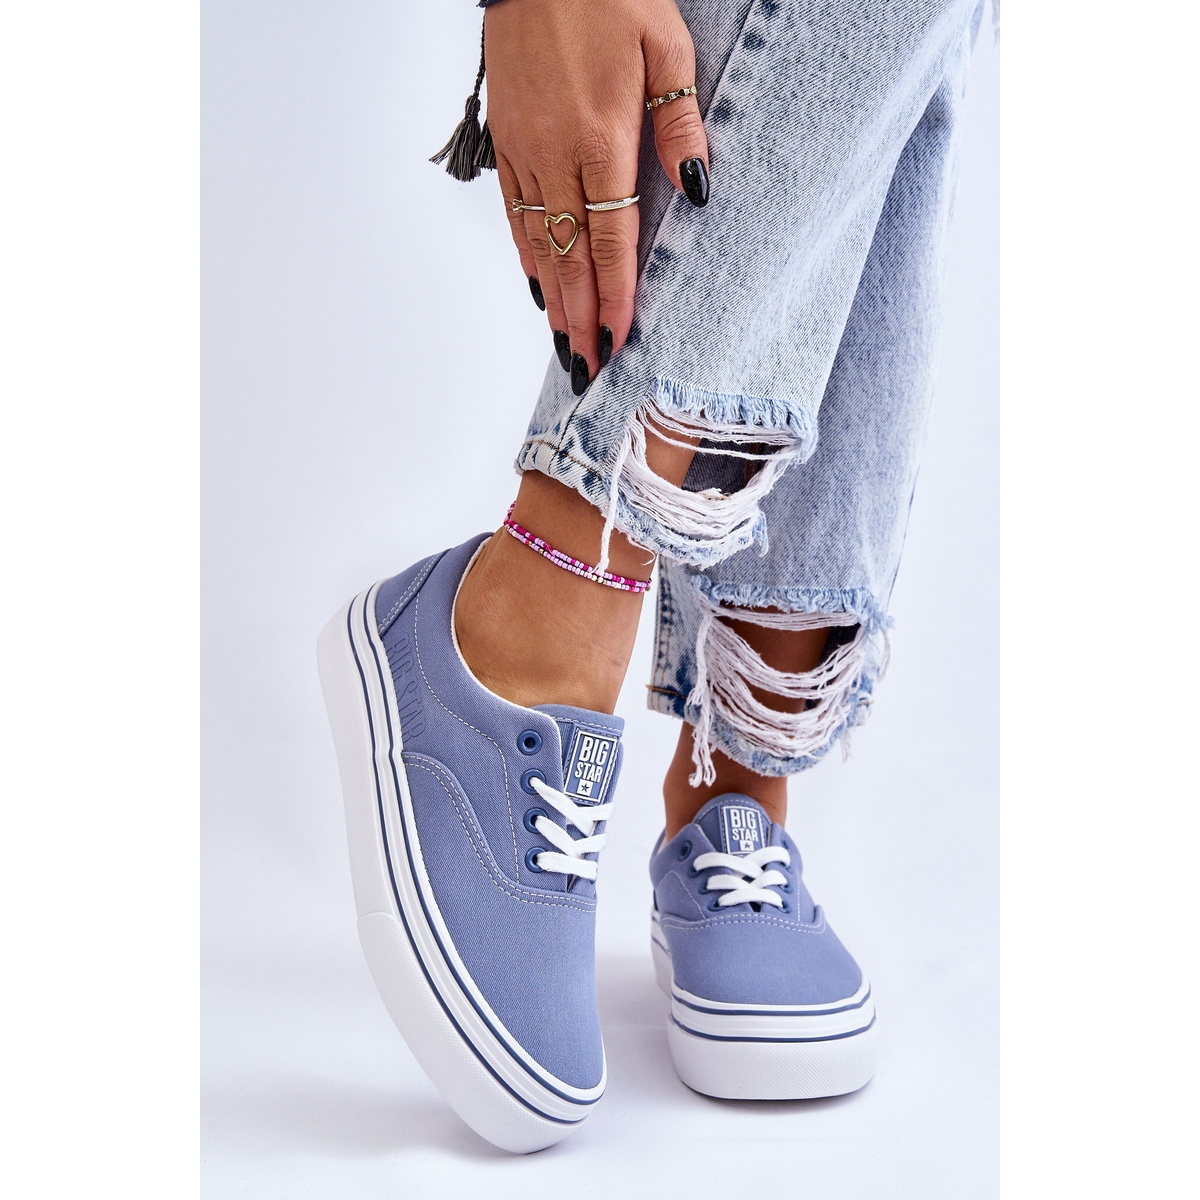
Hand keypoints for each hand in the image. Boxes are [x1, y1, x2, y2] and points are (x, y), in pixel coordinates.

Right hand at [483, 0, 708, 390]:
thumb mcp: (665, 46)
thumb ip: (680, 122)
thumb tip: (696, 187)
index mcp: (601, 137)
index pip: (611, 239)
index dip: (615, 295)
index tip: (618, 339)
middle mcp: (556, 153)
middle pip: (569, 255)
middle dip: (580, 317)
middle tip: (586, 366)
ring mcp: (524, 149)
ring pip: (537, 241)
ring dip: (551, 297)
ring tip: (562, 341)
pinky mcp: (505, 137)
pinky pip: (513, 209)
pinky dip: (525, 253)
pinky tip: (535, 283)